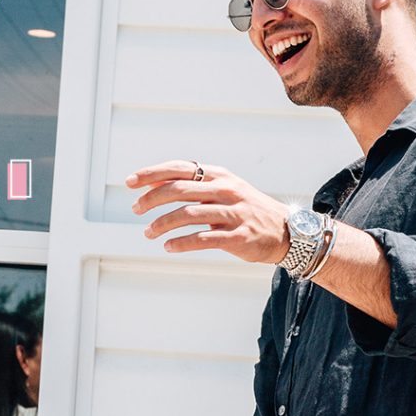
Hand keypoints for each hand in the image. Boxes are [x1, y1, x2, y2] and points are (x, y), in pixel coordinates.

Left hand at [128, 160, 289, 263]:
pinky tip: (167, 246)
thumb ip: (191, 186)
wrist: (286, 231)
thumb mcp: (221, 190)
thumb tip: (152, 186)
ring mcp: (233, 213)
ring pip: (188, 214)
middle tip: (136, 209)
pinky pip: (203, 239)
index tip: (130, 182)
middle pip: (179, 189)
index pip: (179, 168)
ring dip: (162, 224)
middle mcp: (226, 190)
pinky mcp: (238, 236)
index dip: (152, 174)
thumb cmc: (245, 210)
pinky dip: (181, 243)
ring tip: (147, 232)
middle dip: (151, 199)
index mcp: (219, 176)